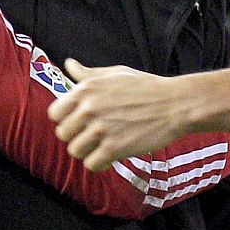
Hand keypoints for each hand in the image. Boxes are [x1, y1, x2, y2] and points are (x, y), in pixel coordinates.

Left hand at [50, 59, 190, 170]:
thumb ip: (88, 74)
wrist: (174, 104)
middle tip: (92, 136)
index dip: (65, 119)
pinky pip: (91, 164)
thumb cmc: (146, 87)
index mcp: (86, 89)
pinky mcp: (114, 148)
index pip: (54, 113)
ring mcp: (101, 129)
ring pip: (75, 151)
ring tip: (101, 146)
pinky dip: (99, 163)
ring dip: (87, 151)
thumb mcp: (115, 73)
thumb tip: (69, 64)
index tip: (78, 122)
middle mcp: (89, 109)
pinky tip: (110, 155)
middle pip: (63, 134)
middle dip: (76, 136)